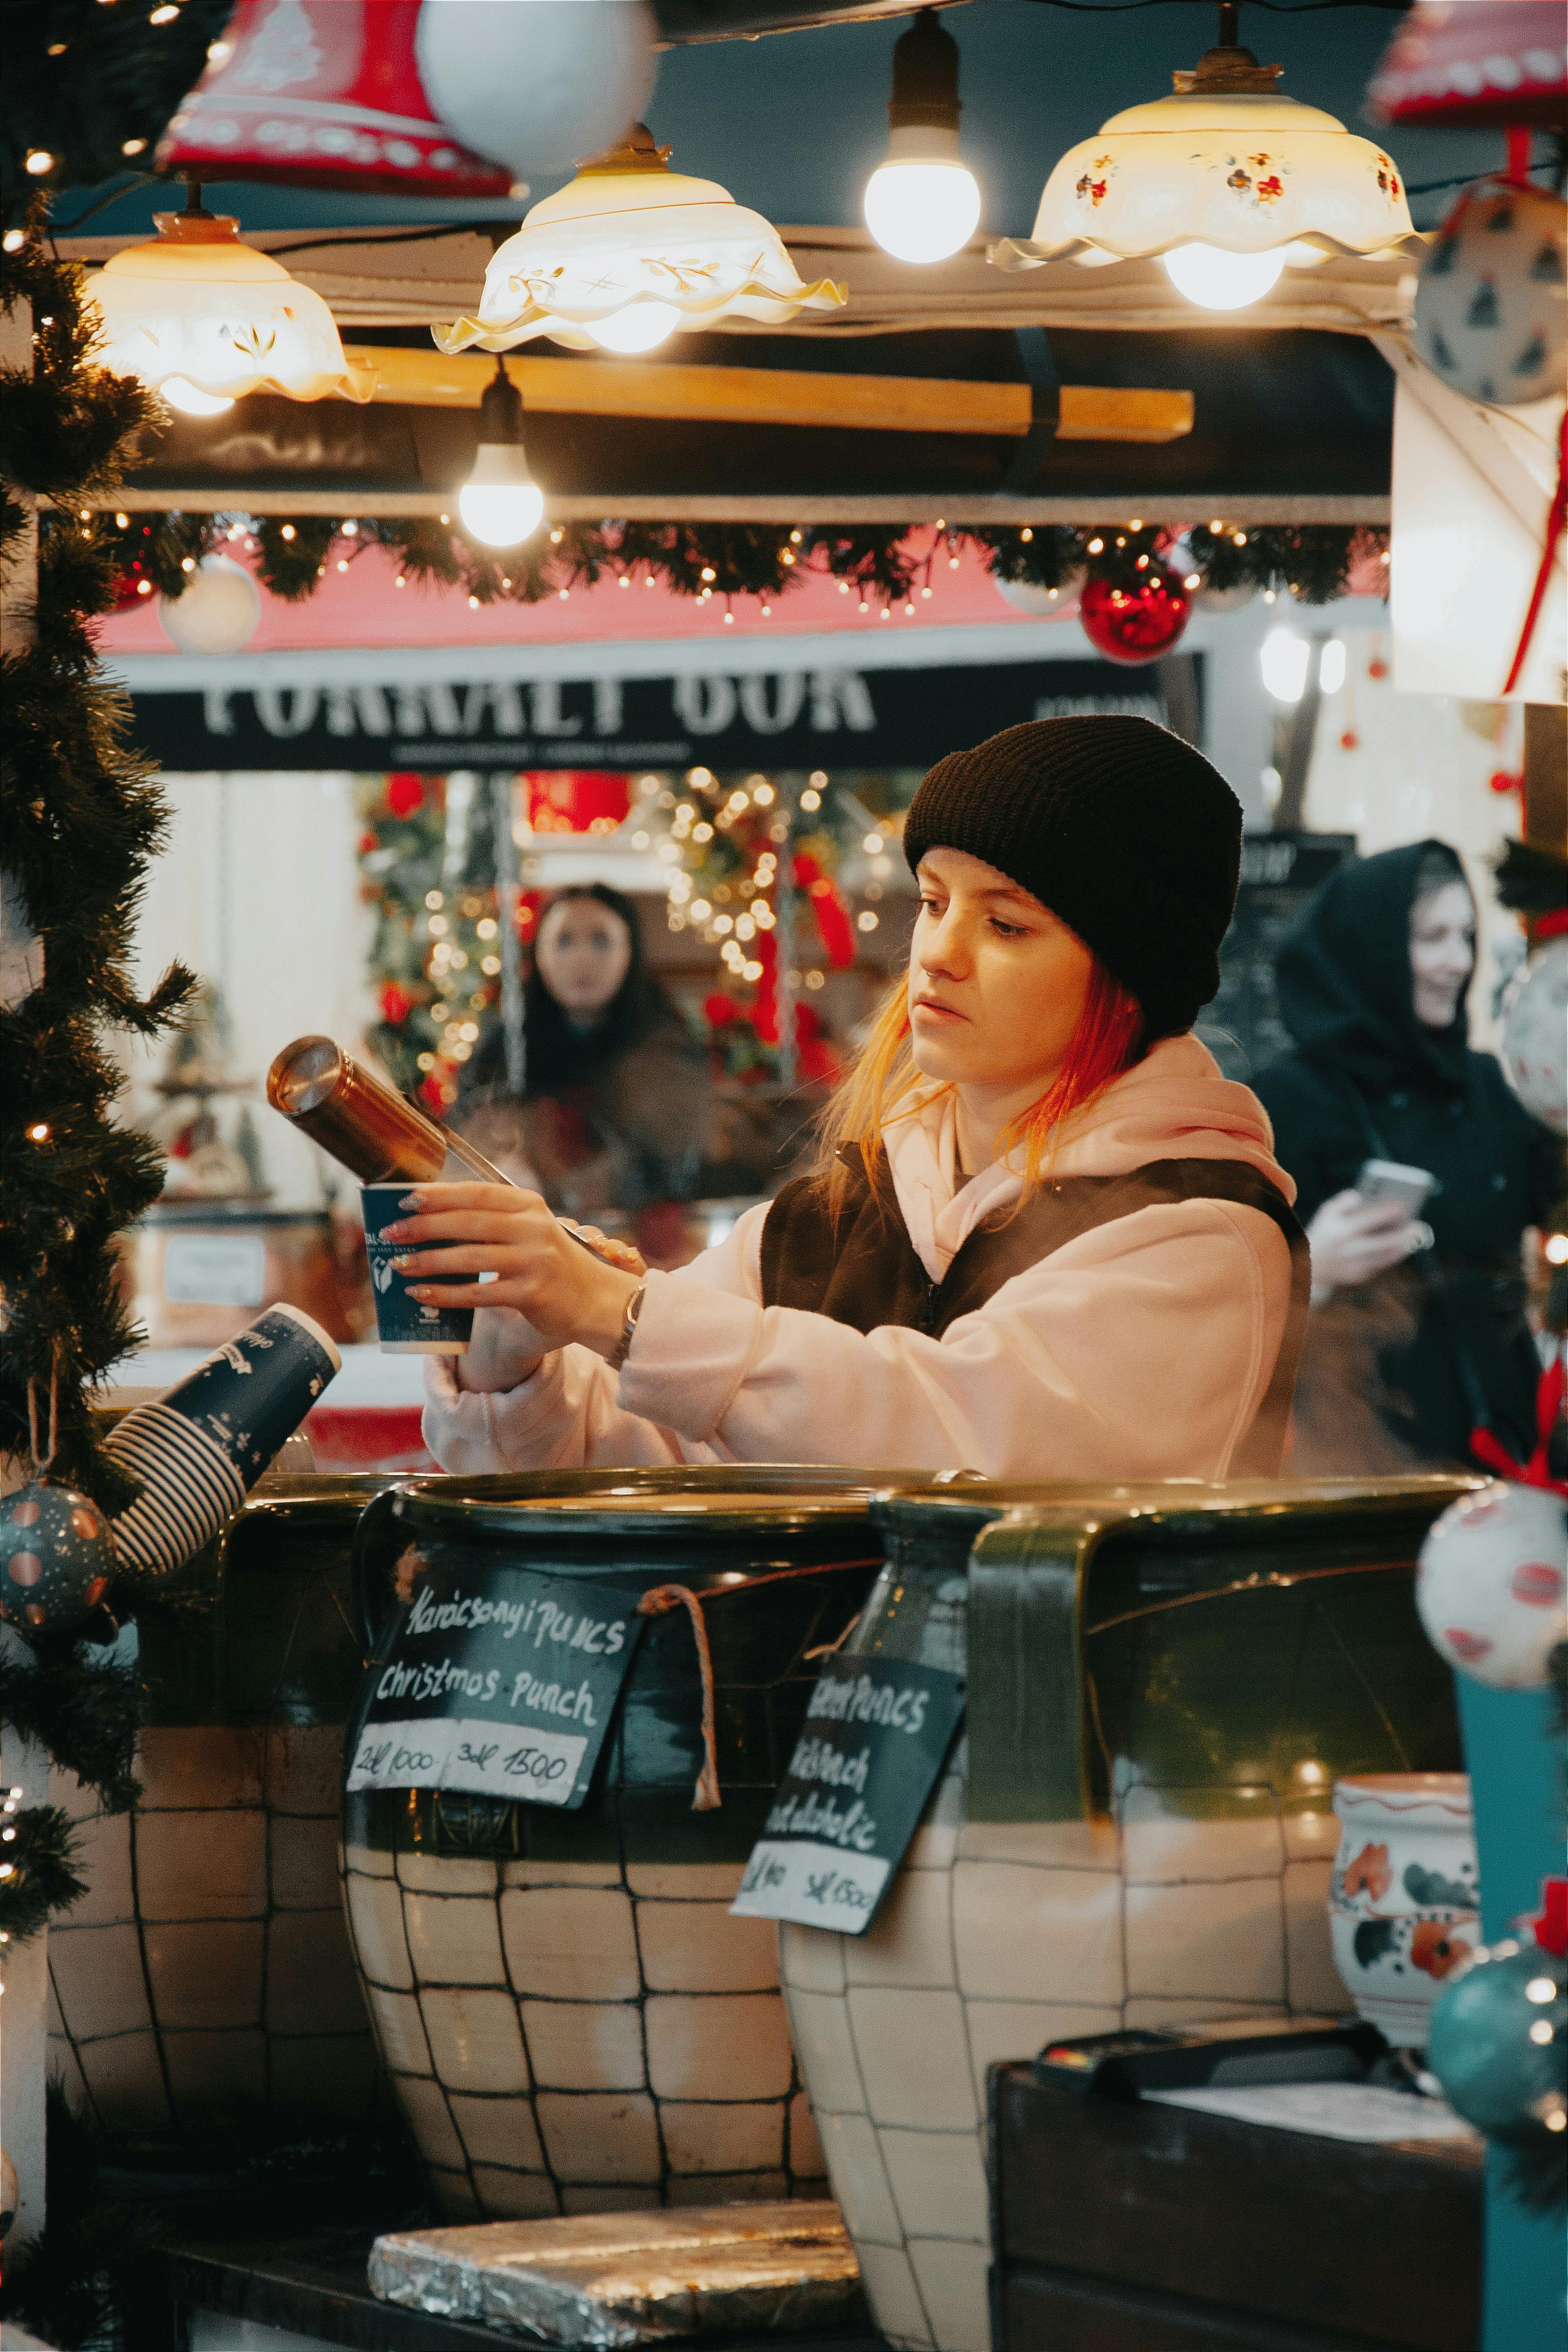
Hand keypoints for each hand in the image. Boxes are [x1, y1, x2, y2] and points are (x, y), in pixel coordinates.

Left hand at [383, 1184, 640, 1359]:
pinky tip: (421, 1294)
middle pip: (469, 1222)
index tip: (405, 1199)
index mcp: (529, 1204)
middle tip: (391, 1233)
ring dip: (429, 1261)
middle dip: (424, 1227)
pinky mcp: (532, 1294)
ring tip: (400, 1265)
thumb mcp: (528, 1229)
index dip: (439, 1195)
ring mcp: (535, 1261)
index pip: (477, 1193)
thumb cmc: (550, 1261)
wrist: (594, 1299)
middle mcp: (534, 1228)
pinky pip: (479, 1293)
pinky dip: (446, 1294)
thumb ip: (490, 1221)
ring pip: (470, 1258)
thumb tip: (429, 1219)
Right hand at [1307, 1189, 1427, 1293]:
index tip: (1403, 1205)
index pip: (1367, 1219)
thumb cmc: (1323, 1232)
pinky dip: (1391, 1257)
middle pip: (1381, 1243)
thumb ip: (1343, 1202)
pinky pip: (1379, 1266)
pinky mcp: (1357, 1276)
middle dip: (1402, 1235)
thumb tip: (1361, 1196)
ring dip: (1401, 1248)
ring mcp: (1353, 1265)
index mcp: (1340, 1231)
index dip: (1386, 1212)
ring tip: (1414, 1238)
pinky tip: (1402, 1249)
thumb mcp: (1326, 1213)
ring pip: (1383, 1258)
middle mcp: (1348, 1250)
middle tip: (1419, 1226)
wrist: (1308, 1264)